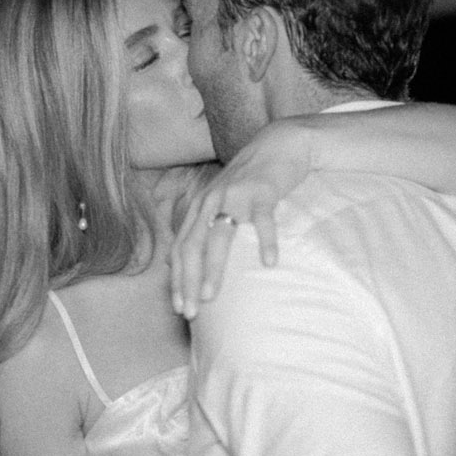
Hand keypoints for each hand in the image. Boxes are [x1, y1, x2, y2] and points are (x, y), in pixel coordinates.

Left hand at [171, 120, 315, 317]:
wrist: (278, 144)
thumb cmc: (251, 181)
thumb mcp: (221, 201)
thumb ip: (205, 226)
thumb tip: (184, 262)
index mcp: (199, 207)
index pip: (181, 249)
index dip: (178, 280)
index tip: (179, 308)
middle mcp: (211, 201)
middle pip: (193, 246)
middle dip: (188, 281)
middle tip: (191, 312)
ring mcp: (235, 195)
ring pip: (219, 236)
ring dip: (213, 268)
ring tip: (212, 295)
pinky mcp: (262, 191)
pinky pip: (263, 219)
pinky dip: (265, 241)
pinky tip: (269, 263)